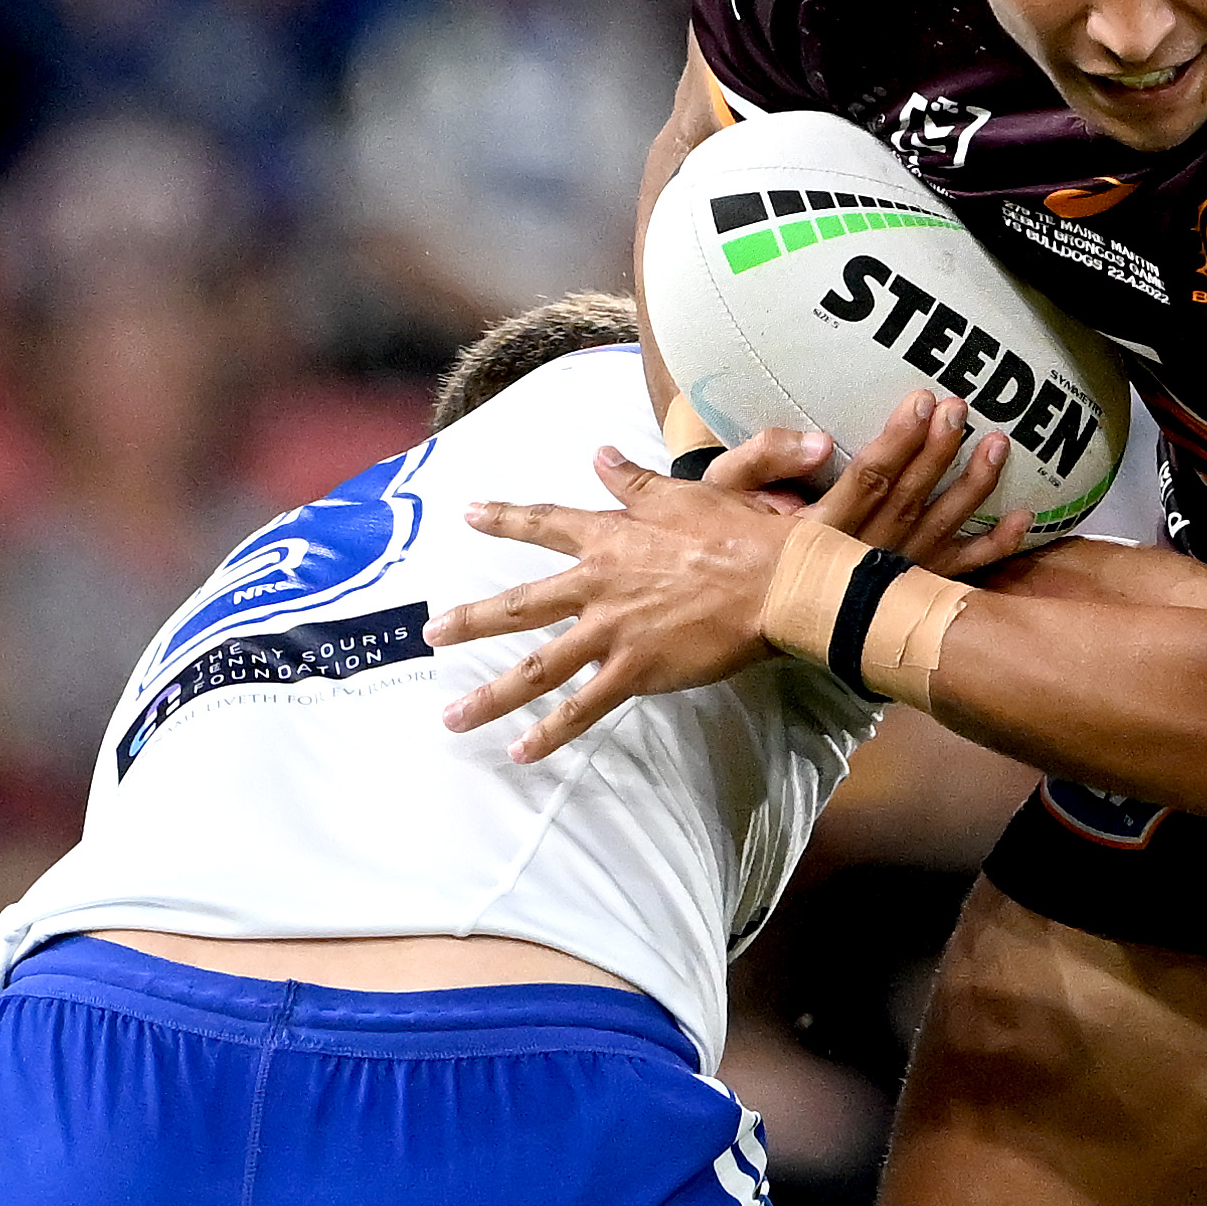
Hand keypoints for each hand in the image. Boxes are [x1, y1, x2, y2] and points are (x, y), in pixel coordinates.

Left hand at [439, 452, 795, 758]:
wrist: (776, 581)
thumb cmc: (738, 535)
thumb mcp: (682, 495)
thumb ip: (633, 481)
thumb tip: (600, 454)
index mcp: (609, 538)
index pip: (545, 523)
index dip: (505, 518)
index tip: (468, 513)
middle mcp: (597, 585)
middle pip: (520, 606)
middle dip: (471, 621)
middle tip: (430, 634)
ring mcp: (611, 632)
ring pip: (536, 668)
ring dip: (492, 696)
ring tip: (453, 718)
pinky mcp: (636, 671)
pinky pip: (584, 708)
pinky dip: (552, 732)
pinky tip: (521, 751)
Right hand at [687, 391, 1037, 578]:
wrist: (740, 602)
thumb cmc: (733, 538)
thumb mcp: (725, 492)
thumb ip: (764, 459)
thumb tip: (821, 442)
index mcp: (819, 530)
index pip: (868, 479)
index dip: (900, 439)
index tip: (923, 399)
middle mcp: (860, 556)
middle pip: (911, 498)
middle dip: (940, 451)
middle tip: (962, 408)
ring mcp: (889, 580)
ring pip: (940, 531)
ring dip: (973, 488)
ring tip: (997, 445)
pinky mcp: (908, 594)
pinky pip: (958, 575)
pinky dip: (993, 550)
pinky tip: (1022, 520)